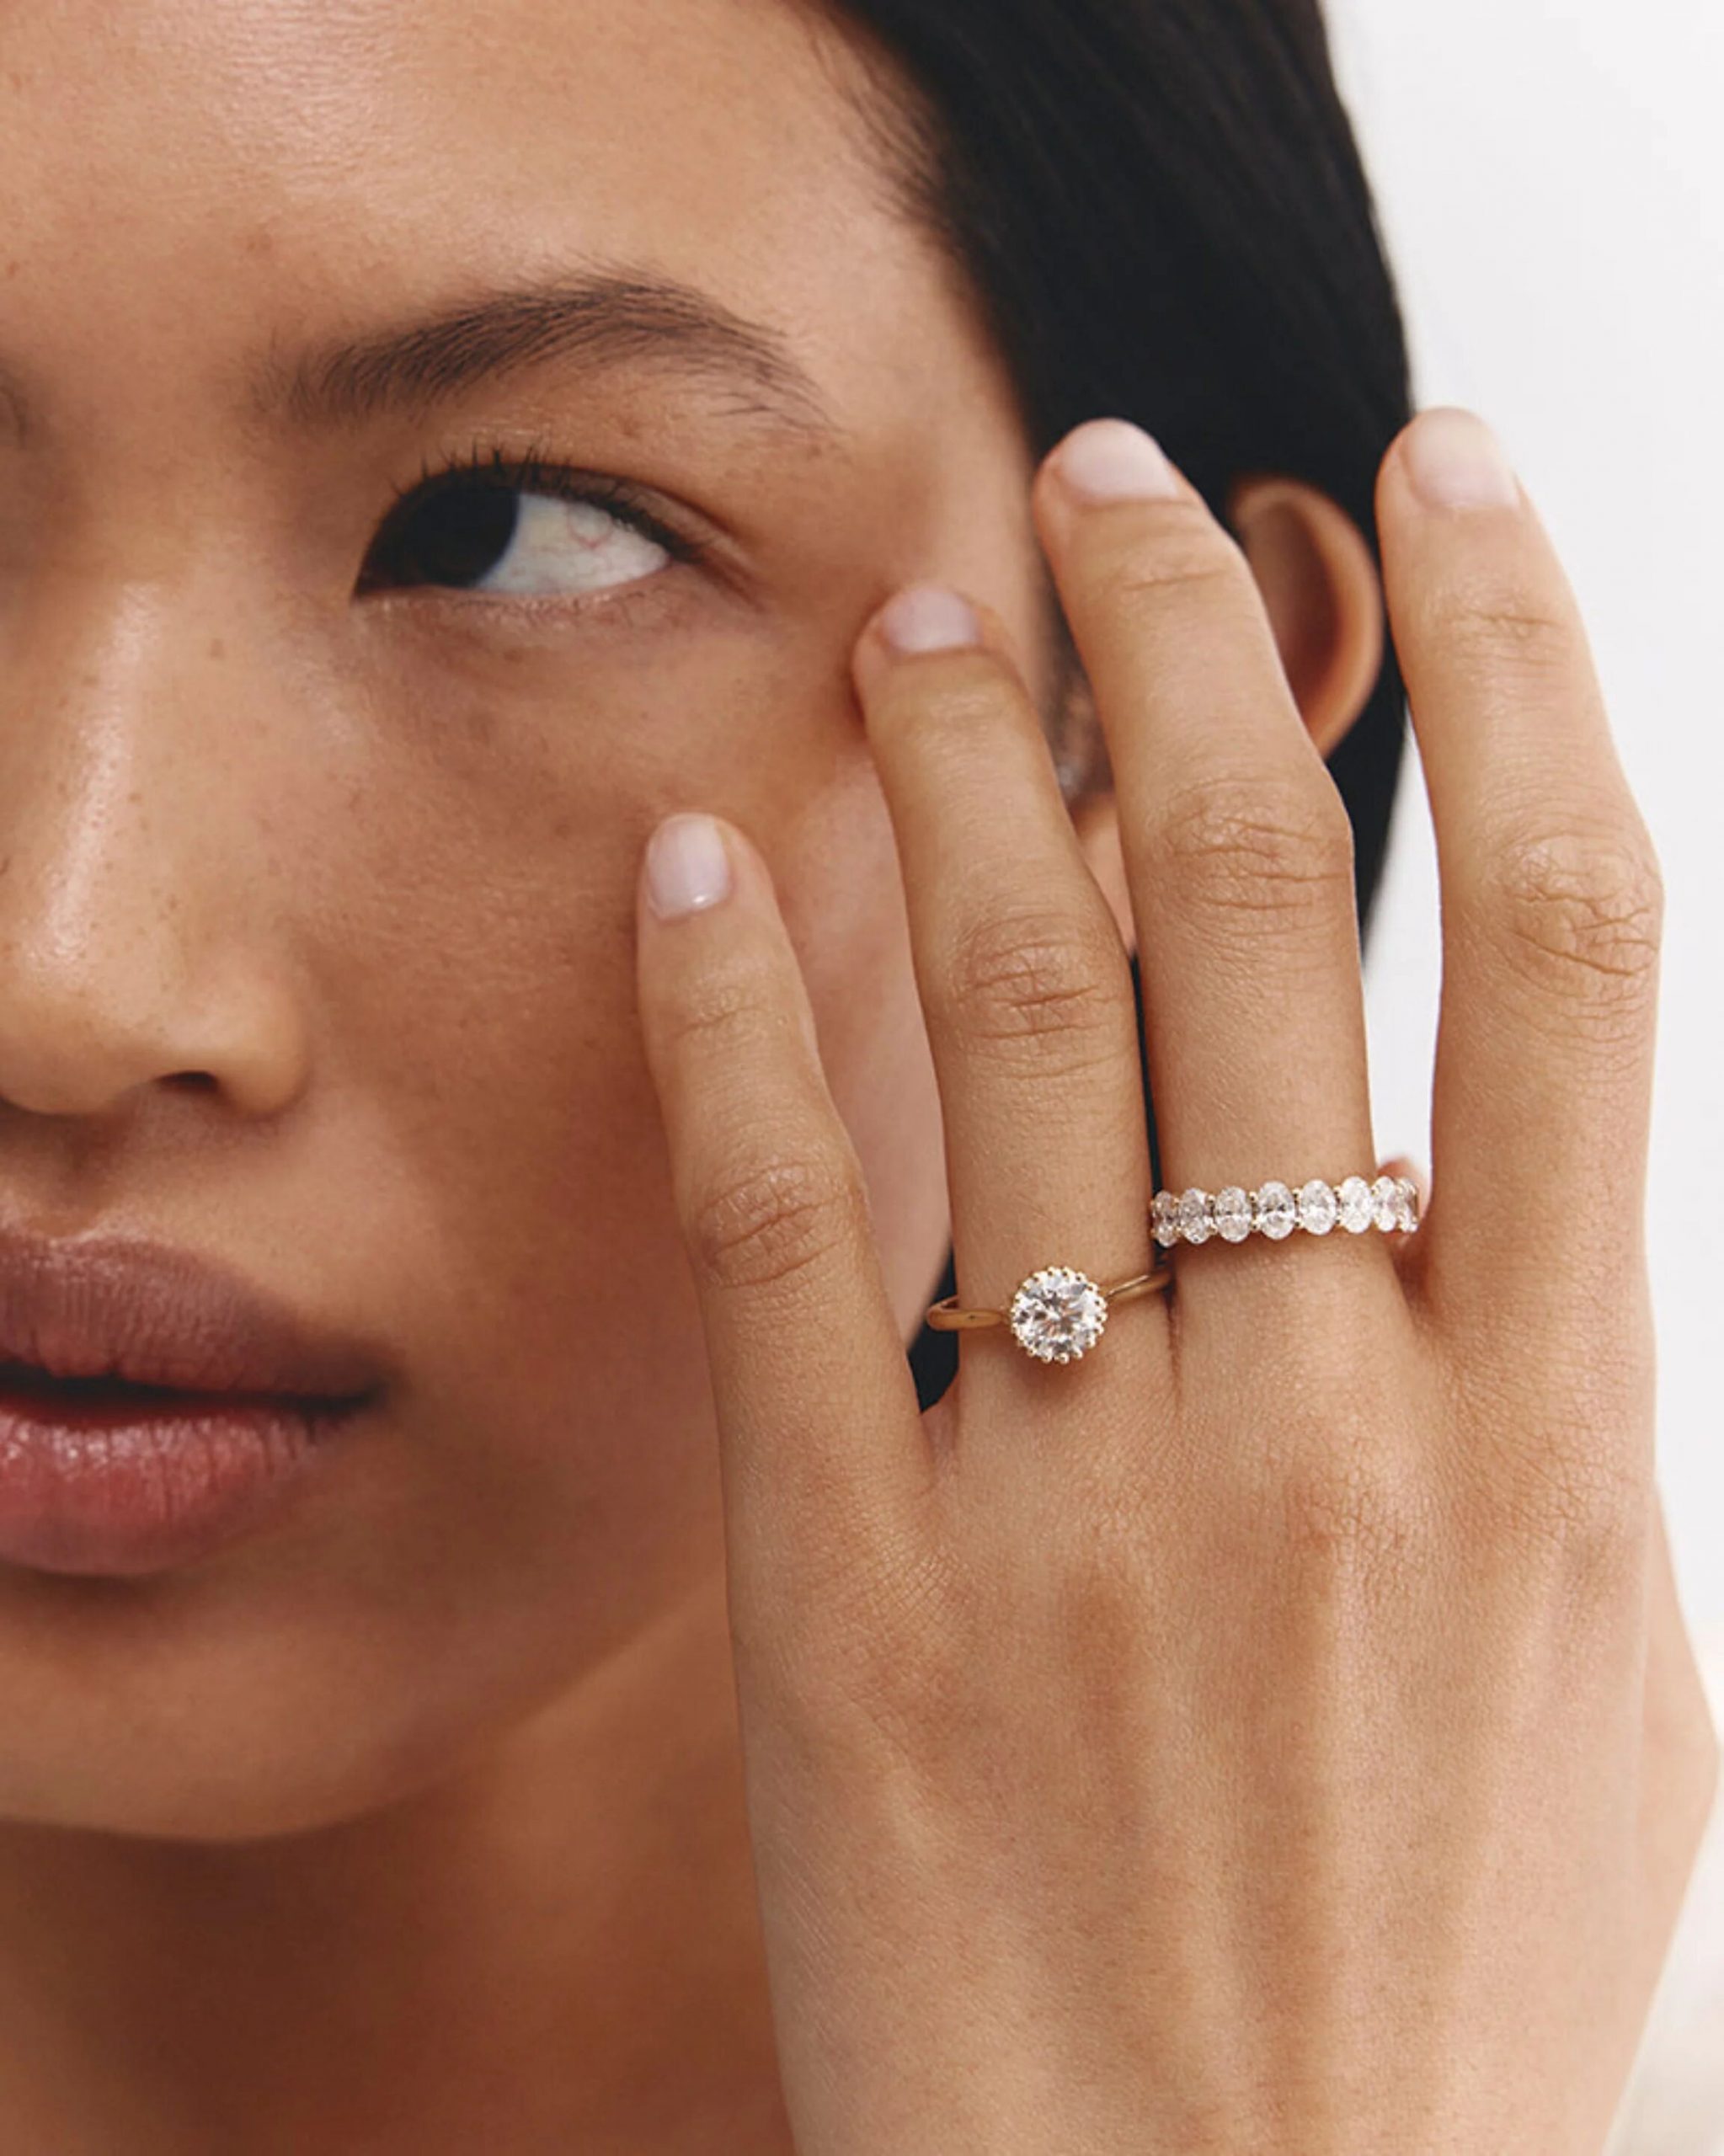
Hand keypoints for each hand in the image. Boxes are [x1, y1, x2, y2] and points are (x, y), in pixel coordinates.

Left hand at [632, 409, 1719, 2153]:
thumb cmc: (1431, 1977)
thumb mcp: (1599, 1672)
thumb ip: (1541, 1397)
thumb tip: (1460, 1144)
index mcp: (1547, 1436)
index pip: (1566, 933)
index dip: (1516, 655)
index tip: (1443, 468)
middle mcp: (1323, 1425)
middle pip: (1253, 909)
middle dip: (1179, 639)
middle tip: (1102, 470)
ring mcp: (1078, 1505)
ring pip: (1016, 1024)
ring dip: (961, 771)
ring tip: (913, 613)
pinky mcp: (858, 1599)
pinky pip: (782, 1241)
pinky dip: (730, 1027)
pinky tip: (698, 867)